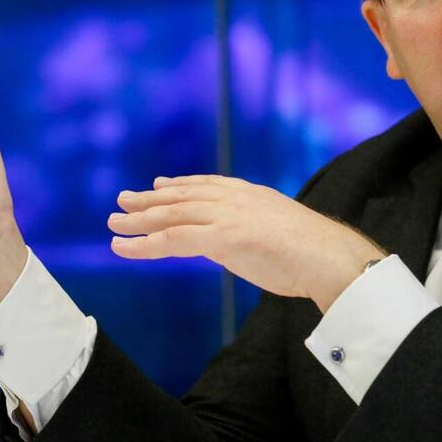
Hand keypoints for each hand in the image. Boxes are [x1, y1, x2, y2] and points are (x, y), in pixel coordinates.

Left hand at [108, 175, 384, 311]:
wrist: (329, 257)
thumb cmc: (313, 254)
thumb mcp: (280, 232)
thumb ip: (256, 231)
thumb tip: (245, 243)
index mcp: (250, 195)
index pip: (208, 185)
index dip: (180, 185)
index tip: (160, 184)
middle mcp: (234, 199)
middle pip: (182, 196)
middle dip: (150, 199)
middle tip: (123, 200)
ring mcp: (227, 216)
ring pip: (171, 215)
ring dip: (138, 220)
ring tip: (113, 224)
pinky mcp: (221, 237)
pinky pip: (173, 239)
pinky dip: (143, 244)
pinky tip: (122, 248)